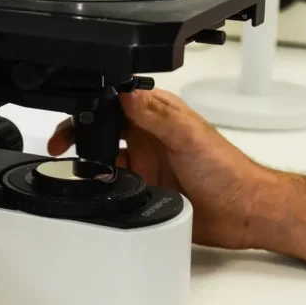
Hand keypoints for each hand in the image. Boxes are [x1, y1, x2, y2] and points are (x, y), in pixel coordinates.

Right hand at [48, 89, 305, 265]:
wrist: (244, 211)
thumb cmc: (228, 169)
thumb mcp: (189, 135)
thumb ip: (156, 115)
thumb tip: (127, 94)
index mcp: (157, 114)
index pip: (116, 100)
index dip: (93, 102)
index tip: (74, 111)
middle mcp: (148, 136)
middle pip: (102, 128)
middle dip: (80, 132)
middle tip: (62, 142)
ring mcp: (145, 163)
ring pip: (104, 158)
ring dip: (91, 162)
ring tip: (82, 167)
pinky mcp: (144, 189)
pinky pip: (114, 186)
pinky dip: (104, 187)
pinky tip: (103, 189)